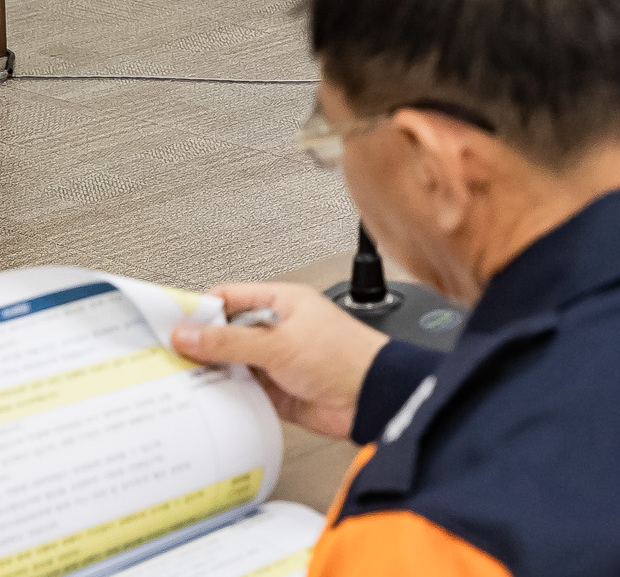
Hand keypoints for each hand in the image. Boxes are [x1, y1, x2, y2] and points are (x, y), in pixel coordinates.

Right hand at [170, 283, 387, 439]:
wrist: (373, 398)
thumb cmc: (346, 358)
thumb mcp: (279, 344)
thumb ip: (230, 341)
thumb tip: (189, 335)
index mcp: (284, 303)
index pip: (231, 298)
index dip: (200, 309)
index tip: (169, 323)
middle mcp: (279, 329)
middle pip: (227, 333)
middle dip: (200, 345)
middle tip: (166, 357)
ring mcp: (278, 360)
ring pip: (232, 364)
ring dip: (211, 373)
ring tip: (177, 381)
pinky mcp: (278, 390)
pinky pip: (242, 390)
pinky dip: (225, 396)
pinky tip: (205, 402)